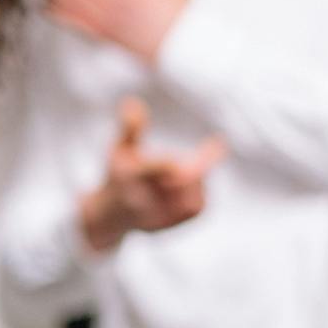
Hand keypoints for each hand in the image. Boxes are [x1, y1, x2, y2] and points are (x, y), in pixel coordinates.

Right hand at [80, 97, 225, 252]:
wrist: (110, 216)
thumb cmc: (118, 174)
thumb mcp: (118, 149)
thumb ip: (129, 128)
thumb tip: (133, 101)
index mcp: (128, 176)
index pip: (158, 168)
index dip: (175, 163)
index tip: (198, 149)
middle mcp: (140, 199)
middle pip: (180, 183)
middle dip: (198, 167)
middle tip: (217, 147)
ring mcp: (154, 216)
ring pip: (191, 197)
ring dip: (200, 180)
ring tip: (199, 166)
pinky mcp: (167, 225)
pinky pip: (195, 210)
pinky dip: (201, 194)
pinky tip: (199, 183)